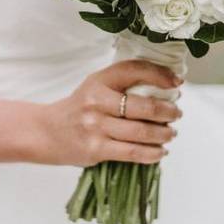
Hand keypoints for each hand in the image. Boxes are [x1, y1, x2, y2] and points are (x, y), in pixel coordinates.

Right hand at [36, 60, 183, 166]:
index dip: (160, 75)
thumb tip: (164, 90)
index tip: (177, 82)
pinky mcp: (96, 149)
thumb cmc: (79, 108)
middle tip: (176, 114)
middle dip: (168, 111)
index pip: (135, 70)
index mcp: (99, 80)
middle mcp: (97, 101)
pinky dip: (152, 153)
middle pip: (144, 106)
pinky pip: (132, 152)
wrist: (46, 132)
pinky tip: (159, 152)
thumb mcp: (96, 87)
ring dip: (164, 134)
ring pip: (141, 131)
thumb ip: (123, 85)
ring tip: (170, 134)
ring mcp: (96, 126)